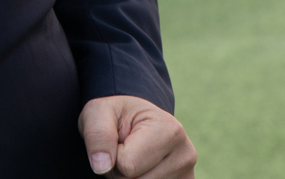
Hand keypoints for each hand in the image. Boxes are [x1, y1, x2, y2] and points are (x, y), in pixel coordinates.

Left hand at [79, 95, 196, 177]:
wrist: (135, 122)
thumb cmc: (116, 116)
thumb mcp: (99, 113)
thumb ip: (97, 134)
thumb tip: (101, 166)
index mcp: (169, 130)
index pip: (127, 165)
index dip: (112, 155)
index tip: (118, 140)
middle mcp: (185, 155)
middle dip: (119, 172)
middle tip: (122, 151)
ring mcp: (187, 174)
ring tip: (132, 159)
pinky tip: (142, 170)